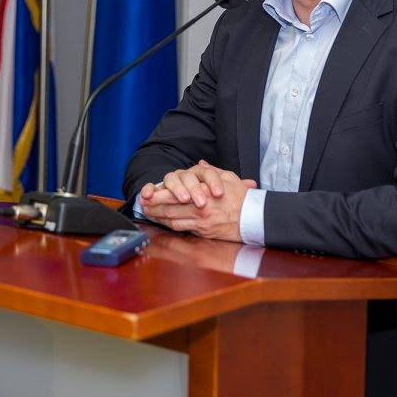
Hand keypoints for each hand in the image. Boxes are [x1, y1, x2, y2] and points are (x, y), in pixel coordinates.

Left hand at [138, 161, 255, 241]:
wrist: (253, 219)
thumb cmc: (242, 198)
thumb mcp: (228, 178)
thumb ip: (211, 171)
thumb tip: (200, 164)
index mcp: (204, 193)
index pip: (176, 194)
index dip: (160, 194)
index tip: (150, 193)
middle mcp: (200, 209)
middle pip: (170, 208)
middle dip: (154, 207)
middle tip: (143, 204)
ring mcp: (201, 223)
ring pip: (174, 220)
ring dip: (159, 217)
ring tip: (149, 213)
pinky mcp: (203, 233)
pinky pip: (182, 229)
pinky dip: (170, 226)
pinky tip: (164, 223)